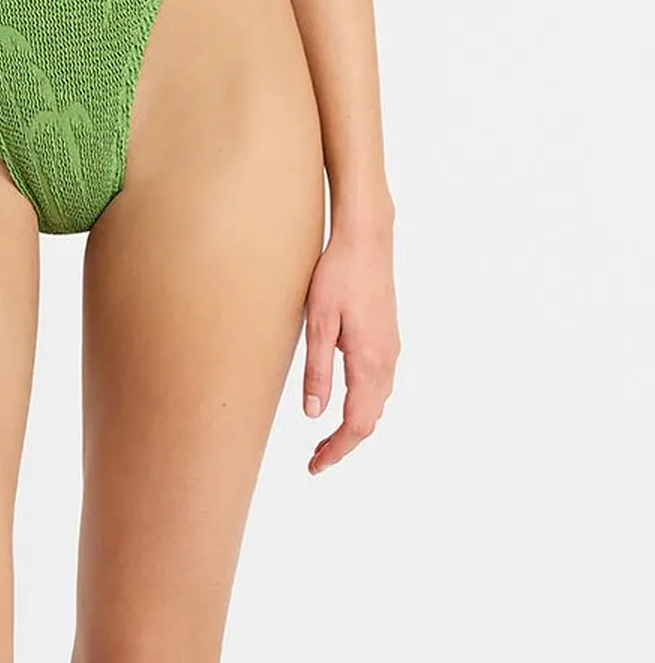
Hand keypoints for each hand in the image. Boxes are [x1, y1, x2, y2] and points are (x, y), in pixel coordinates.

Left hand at [301, 221, 399, 473]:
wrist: (367, 238)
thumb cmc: (338, 274)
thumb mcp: (319, 321)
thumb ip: (317, 370)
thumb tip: (314, 415)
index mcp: (370, 362)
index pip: (357, 424)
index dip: (337, 450)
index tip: (315, 467)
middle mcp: (387, 360)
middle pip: (370, 418)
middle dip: (344, 443)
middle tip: (316, 458)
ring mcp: (391, 348)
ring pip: (377, 402)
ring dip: (355, 423)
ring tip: (327, 436)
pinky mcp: (388, 336)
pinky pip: (380, 383)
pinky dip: (364, 402)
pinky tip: (346, 398)